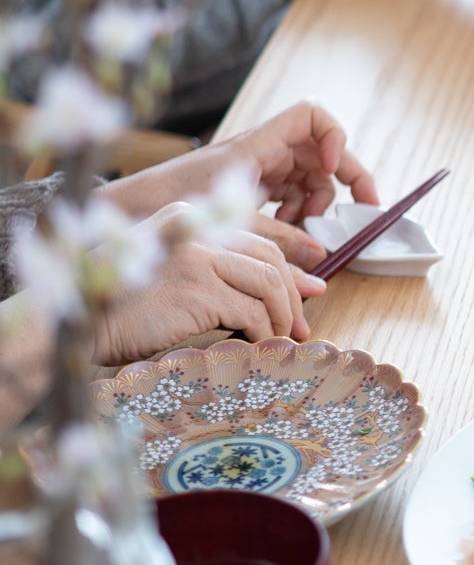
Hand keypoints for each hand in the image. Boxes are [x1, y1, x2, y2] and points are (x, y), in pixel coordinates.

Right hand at [93, 205, 325, 364]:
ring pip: (268, 284)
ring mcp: (197, 257)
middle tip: (299, 327)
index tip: (307, 295)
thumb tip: (297, 287)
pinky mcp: (198, 290)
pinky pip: (251, 312)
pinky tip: (257, 345)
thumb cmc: (122, 307)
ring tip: (281, 339)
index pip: (257, 241)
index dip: (288, 271)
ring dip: (281, 317)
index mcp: (189, 218)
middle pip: (270, 260)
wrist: (75, 323)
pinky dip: (262, 331)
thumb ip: (222, 273)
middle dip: (291, 296)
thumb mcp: (174, 274)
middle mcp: (196, 228)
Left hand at [99, 102, 378, 251]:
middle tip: (367, 207)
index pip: (311, 116)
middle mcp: (263, 151)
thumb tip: (323, 254)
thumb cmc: (168, 207)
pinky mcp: (254, 189)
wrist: (128, 214)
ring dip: (319, 203)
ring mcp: (260, 169)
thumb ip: (279, 239)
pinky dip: (299, 214)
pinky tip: (286, 233)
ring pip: (312, 177)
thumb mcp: (229, 223)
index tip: (332, 169)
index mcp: (256, 144)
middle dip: (348, 177)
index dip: (333, 137)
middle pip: (323, 150)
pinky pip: (293, 195)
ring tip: (304, 231)